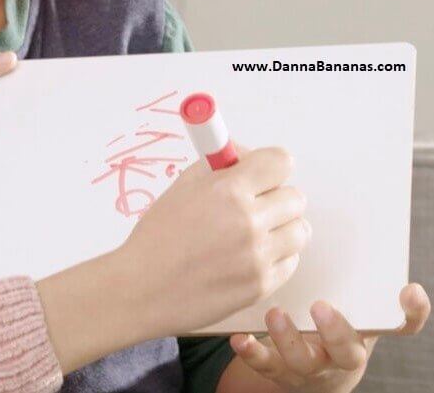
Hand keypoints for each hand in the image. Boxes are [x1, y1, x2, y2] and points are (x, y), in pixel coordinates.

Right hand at [118, 145, 309, 336]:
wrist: (143, 289)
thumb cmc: (156, 238)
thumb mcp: (180, 188)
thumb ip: (216, 166)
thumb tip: (243, 154)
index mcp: (227, 190)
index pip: (280, 162)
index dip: (269, 165)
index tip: (260, 172)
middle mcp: (248, 221)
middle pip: (295, 197)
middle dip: (275, 197)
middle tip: (253, 204)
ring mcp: (258, 256)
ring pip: (299, 230)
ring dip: (281, 227)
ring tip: (253, 233)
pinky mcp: (263, 285)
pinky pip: (291, 261)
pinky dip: (276, 256)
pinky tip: (249, 256)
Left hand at [226, 283, 429, 392]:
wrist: (311, 369)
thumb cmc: (324, 316)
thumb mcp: (343, 298)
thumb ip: (344, 268)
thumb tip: (332, 212)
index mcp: (363, 329)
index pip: (400, 325)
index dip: (411, 312)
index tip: (408, 290)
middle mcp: (341, 351)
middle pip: (348, 350)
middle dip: (335, 330)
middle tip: (321, 306)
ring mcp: (311, 365)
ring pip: (304, 360)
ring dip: (288, 338)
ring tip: (275, 314)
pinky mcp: (279, 370)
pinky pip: (266, 366)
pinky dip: (252, 351)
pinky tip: (239, 337)